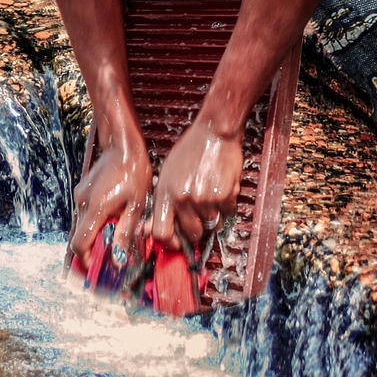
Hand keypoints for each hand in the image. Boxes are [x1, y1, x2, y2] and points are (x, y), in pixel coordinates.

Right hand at [68, 140, 151, 273]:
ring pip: (82, 224)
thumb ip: (125, 233)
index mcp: (95, 209)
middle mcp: (82, 203)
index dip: (85, 260)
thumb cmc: (133, 172)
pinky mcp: (83, 191)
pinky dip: (95, 222)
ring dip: (94, 235)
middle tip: (110, 256)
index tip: (95, 270)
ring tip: (115, 235)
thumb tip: (118, 259)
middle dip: (92, 250)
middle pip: (80, 236)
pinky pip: (85, 213)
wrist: (122, 145)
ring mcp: (80, 195)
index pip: (79, 243)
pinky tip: (112, 218)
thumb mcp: (136, 206)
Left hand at [151, 120, 241, 249]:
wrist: (212, 134)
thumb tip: (149, 230)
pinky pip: (227, 213)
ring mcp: (204, 198)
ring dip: (212, 216)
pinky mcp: (225, 195)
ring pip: (211, 225)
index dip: (170, 242)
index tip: (176, 242)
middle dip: (196, 230)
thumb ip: (161, 204)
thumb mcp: (165, 176)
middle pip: (191, 234)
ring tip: (209, 195)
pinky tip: (220, 188)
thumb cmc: (188, 153)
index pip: (161, 233)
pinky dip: (226, 205)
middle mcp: (183, 199)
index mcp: (164, 194)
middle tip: (198, 217)